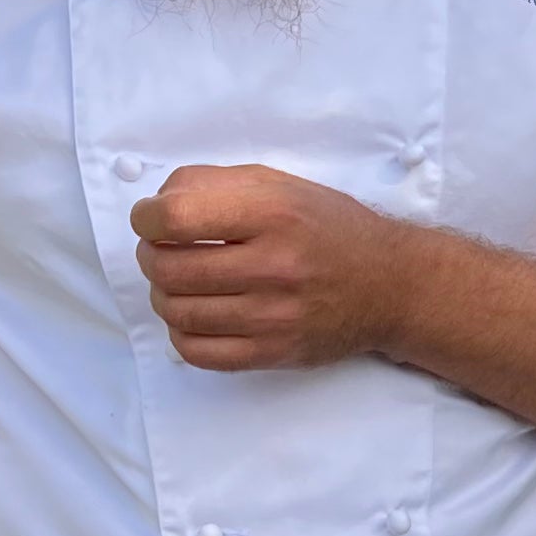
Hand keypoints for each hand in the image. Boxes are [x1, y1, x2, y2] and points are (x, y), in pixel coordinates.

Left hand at [130, 164, 417, 370]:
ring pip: (176, 311)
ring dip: (164, 294)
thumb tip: (155, 205)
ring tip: (183, 282)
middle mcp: (274, 266)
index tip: (152, 219)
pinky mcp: (274, 353)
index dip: (146, 217)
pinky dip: (182, 333)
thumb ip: (214, 183)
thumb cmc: (328, 228)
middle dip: (151, 255)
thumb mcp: (279, 184)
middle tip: (164, 250)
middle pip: (167, 268)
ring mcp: (273, 316)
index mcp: (273, 213)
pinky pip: (196, 352)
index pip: (174, 218)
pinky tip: (197, 315)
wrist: (390, 285)